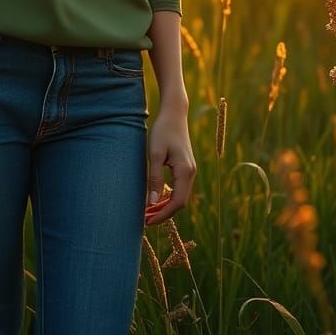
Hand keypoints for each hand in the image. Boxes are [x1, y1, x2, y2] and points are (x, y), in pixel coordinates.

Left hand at [144, 105, 196, 225]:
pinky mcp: (185, 166)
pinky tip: (155, 197)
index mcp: (185, 172)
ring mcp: (189, 170)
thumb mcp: (155, 154)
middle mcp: (191, 173)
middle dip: (163, 213)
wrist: (173, 113)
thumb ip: (154, 178)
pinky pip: (178, 188)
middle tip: (144, 219)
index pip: (177, 203)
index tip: (147, 221)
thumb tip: (151, 203)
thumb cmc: (162, 131)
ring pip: (179, 196)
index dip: (162, 215)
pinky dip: (167, 196)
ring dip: (165, 206)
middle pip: (180, 203)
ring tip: (147, 211)